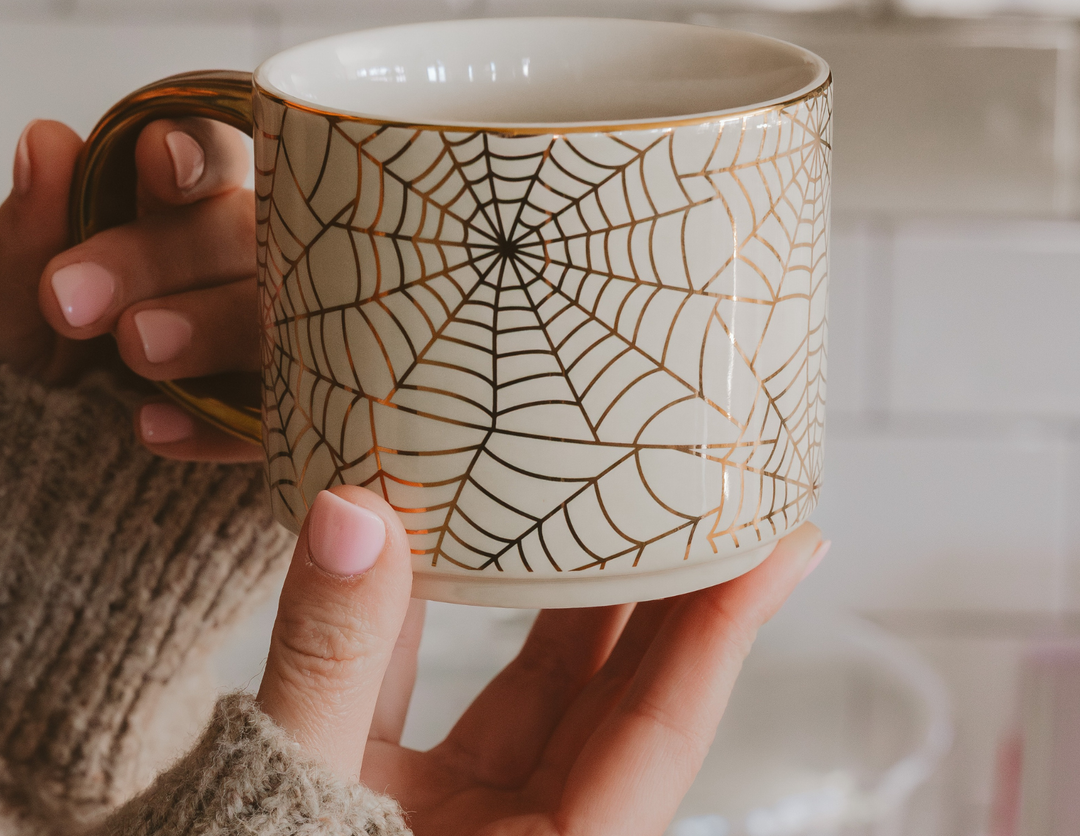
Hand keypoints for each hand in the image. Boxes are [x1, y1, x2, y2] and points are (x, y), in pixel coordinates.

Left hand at [0, 117, 261, 460]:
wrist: (62, 438)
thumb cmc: (56, 336)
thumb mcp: (19, 286)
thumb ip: (31, 227)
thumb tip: (49, 143)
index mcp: (187, 205)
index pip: (211, 158)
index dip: (198, 152)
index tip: (159, 158)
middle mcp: (245, 258)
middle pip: (238, 237)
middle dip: (162, 259)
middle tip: (76, 299)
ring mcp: (276, 333)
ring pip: (273, 319)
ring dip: (210, 330)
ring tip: (136, 352)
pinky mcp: (279, 408)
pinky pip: (271, 414)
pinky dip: (218, 424)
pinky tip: (154, 426)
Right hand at [258, 487, 827, 835]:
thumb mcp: (304, 796)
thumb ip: (324, 665)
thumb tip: (349, 512)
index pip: (660, 729)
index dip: (724, 627)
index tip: (787, 541)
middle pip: (619, 696)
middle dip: (668, 591)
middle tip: (711, 491)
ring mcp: (458, 819)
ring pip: (538, 688)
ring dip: (564, 589)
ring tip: (603, 488)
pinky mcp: (397, 797)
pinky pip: (440, 690)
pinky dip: (441, 615)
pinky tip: (441, 535)